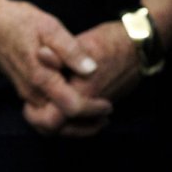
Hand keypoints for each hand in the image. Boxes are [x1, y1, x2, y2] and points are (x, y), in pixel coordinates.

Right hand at [0, 0, 112, 134]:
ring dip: (74, 123)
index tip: (108, 104)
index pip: (69, 107)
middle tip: (106, 115)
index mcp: (40, 76)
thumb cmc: (19, 21)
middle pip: (58, 125)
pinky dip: (62, 115)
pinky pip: (43, 113)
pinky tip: (80, 103)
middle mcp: (31, 91)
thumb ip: (70, 50)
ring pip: (48, 123)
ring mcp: (25, 93)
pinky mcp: (24, 90)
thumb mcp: (49, 27)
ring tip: (97, 115)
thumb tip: (91, 70)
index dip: (92, 109)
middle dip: (84, 125)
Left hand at [40, 0, 171, 134]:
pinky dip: (74, 120)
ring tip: (46, 110)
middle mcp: (93, 105)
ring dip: (58, 123)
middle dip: (44, 123)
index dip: (36, 116)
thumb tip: (40, 54)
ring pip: (73, 128)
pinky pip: (86, 121)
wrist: (142, 45)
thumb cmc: (112, 41)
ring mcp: (102, 107)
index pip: (52, 121)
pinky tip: (67, 109)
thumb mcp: (83, 43)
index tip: (30, 105)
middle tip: (34, 109)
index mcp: (83, 92)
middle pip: (60, 130)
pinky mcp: (107, 103)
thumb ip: (60, 54)